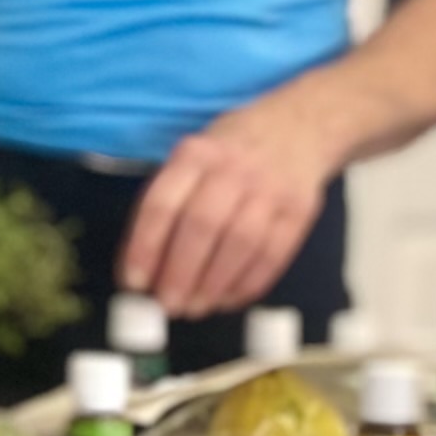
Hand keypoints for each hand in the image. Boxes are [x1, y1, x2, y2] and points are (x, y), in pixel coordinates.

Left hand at [123, 93, 336, 317]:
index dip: (145, 248)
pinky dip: (249, 283)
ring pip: (240, 243)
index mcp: (195, 154)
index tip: (135, 283)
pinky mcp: (300, 209)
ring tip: (195, 308)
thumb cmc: (229, 154)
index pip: (162, 204)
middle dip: (180, 273)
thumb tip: (142, 270)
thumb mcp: (192, 159)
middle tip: (168, 305)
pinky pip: (274, 254)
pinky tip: (228, 299)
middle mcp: (233, 168)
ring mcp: (271, 188)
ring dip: (214, 284)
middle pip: (202, 226)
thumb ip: (167, 205)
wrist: (300, 127)